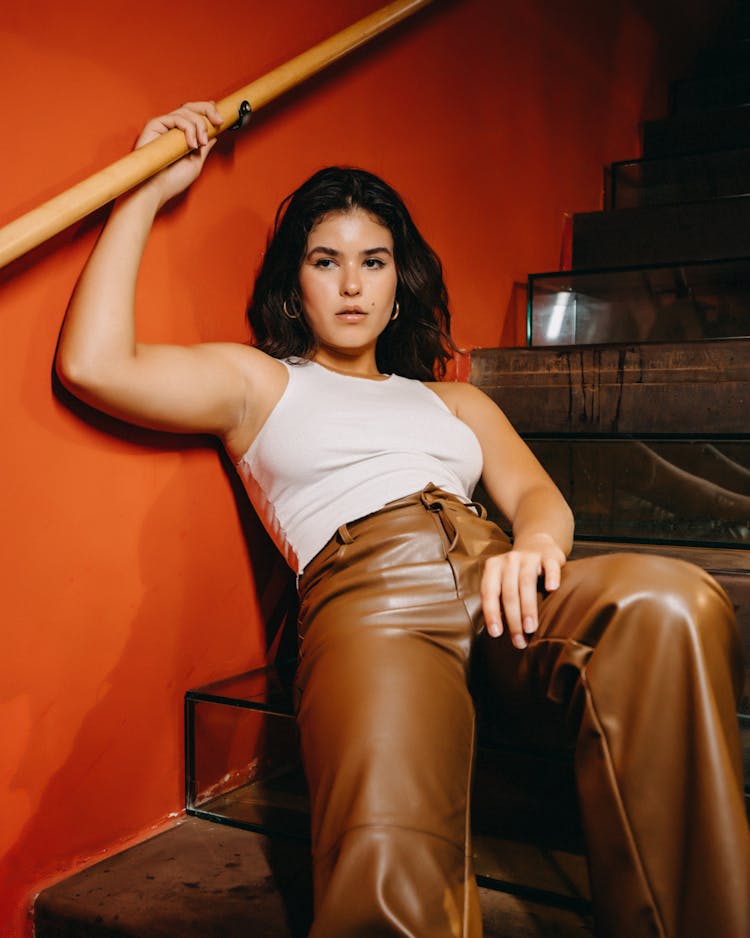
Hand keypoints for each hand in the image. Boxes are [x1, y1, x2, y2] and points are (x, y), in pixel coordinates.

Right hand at [135, 101, 222, 206]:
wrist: (157, 188)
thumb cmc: (173, 180)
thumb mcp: (196, 162)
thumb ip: (205, 147)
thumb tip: (214, 135)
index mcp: (181, 135)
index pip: (194, 114)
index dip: (207, 110)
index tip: (220, 118)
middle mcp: (172, 128)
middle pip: (191, 107)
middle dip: (208, 111)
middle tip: (218, 122)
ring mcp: (163, 126)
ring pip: (186, 112)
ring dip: (199, 126)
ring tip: (200, 145)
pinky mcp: (154, 125)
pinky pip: (176, 118)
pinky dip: (188, 128)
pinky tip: (191, 144)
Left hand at [480, 533, 564, 648]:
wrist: (537, 544)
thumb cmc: (516, 573)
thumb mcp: (502, 581)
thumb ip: (498, 599)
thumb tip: (497, 631)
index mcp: (493, 567)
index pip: (489, 592)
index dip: (491, 613)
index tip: (496, 633)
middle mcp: (509, 560)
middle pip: (509, 592)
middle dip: (513, 619)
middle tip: (519, 640)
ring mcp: (529, 557)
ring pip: (526, 583)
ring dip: (528, 608)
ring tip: (530, 628)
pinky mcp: (549, 557)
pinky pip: (550, 567)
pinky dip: (551, 577)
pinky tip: (552, 590)